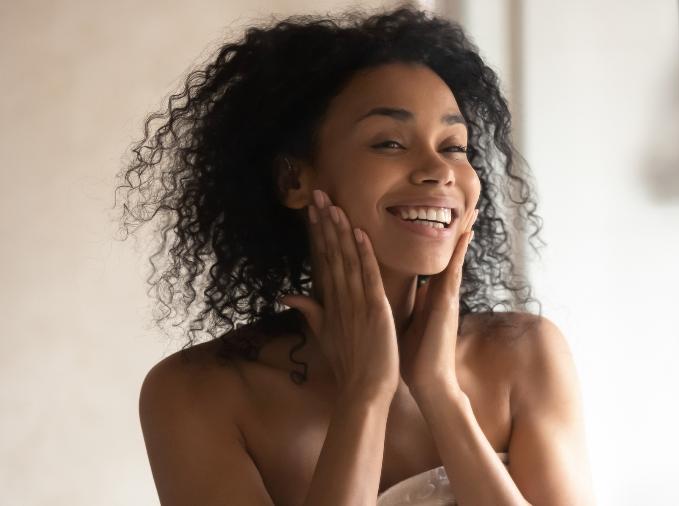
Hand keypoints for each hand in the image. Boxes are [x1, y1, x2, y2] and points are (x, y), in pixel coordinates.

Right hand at [279, 189, 399, 400]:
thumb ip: (310, 311)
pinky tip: (359, 233)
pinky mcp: (374, 310)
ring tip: (333, 205)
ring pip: (346, 260)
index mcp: (330, 302)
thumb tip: (287, 294)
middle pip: (330, 254)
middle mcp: (339, 299)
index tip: (313, 209)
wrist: (363, 392)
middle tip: (317, 194)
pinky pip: (368, 277)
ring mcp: (355, 304)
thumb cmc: (349, 365)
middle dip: (324, 223)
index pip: (323, 260)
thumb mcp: (324, 335)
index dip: (318, 233)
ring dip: (340, 231)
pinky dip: (364, 255)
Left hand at [399, 207, 478, 398]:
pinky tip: (465, 234)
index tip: (439, 213)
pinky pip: (455, 271)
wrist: (427, 382)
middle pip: (449, 253)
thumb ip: (405, 305)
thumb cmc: (413, 358)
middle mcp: (441, 292)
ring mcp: (447, 297)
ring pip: (455, 256)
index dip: (437, 237)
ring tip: (471, 208)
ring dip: (462, 233)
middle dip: (457, 228)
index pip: (434, 260)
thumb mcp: (404, 323)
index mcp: (430, 296)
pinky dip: (460, 252)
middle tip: (467, 201)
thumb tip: (394, 292)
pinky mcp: (448, 304)